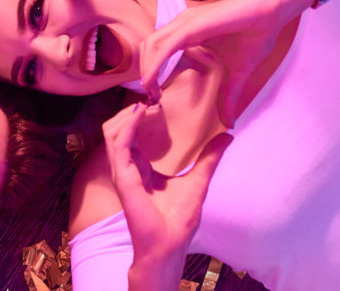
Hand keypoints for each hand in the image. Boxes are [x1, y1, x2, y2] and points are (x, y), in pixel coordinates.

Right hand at [104, 103, 231, 289]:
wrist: (168, 246)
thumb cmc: (178, 220)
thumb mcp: (198, 180)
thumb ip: (209, 158)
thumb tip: (226, 136)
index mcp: (141, 167)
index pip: (132, 133)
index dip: (141, 114)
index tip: (157, 98)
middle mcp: (128, 166)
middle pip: (118, 128)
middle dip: (132, 109)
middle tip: (151, 94)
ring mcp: (123, 171)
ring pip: (112, 131)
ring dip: (127, 114)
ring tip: (145, 101)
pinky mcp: (123, 177)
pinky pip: (118, 144)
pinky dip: (126, 125)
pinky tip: (139, 113)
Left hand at [139, 0, 291, 125]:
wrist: (272, 11)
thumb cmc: (256, 35)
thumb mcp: (238, 73)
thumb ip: (229, 96)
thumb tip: (230, 123)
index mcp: (188, 32)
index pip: (158, 51)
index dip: (152, 73)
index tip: (155, 96)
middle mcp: (182, 25)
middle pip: (148, 48)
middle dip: (145, 74)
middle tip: (150, 97)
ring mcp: (185, 22)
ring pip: (152, 45)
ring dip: (147, 71)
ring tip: (151, 93)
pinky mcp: (192, 24)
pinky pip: (166, 45)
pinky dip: (155, 64)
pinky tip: (152, 81)